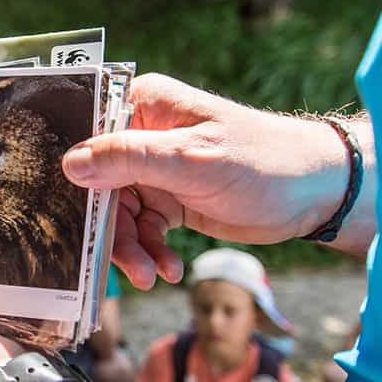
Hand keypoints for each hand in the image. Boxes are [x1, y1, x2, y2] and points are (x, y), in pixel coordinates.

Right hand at [61, 73, 353, 287]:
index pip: (86, 135)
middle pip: (97, 184)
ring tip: (152, 275)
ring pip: (117, 214)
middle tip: (127, 263)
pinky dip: (151, 253)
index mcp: (141, 105)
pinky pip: (142, 230)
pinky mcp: (168, 199)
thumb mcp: (192, 159)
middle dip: (109, 228)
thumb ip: (129, 159)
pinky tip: (168, 269)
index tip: (67, 213)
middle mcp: (141, 135)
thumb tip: (70, 164)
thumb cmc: (262, 161)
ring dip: (132, 249)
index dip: (72, 174)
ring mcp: (154, 169)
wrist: (314, 193)